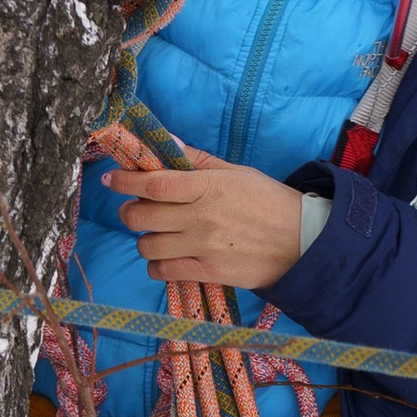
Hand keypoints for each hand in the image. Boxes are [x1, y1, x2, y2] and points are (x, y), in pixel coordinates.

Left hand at [102, 156, 309, 292]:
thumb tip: (168, 144)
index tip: (112, 179)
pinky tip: (168, 257)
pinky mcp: (209, 273)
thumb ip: (198, 161)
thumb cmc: (269, 202)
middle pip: (141, 216)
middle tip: (134, 209)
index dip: (125, 181)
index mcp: (208, 186)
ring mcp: (203, 247)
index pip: (153, 183)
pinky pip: (163, 271)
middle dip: (129, 212)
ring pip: (147, 246)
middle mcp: (201, 217)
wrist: (303, 243)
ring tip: (158, 235)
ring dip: (145, 239)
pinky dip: (158, 265)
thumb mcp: (237, 172)